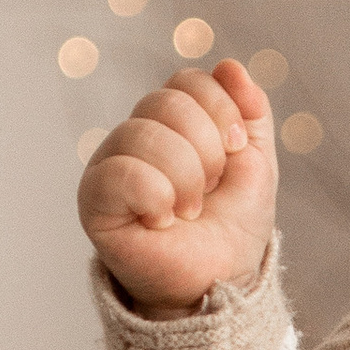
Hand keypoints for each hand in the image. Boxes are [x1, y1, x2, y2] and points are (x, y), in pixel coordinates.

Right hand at [79, 59, 277, 317]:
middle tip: (209, 190)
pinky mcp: (93, 199)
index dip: (221, 110)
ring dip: (186, 180)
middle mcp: (134, 136)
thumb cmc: (232, 228)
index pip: (187, 80)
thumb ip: (250, 112)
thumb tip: (230, 65)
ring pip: (145, 134)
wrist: (220, 284)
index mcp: (171, 122)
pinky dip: (155, 197)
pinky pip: (120, 172)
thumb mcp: (256, 164)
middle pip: (166, 102)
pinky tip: (161, 221)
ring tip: (187, 212)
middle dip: (206, 150)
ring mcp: (109, 165)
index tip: (236, 150)